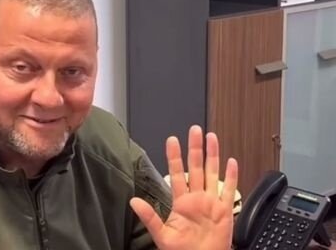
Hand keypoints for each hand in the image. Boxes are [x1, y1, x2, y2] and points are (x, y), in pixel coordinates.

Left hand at [130, 125, 237, 249]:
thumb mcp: (162, 235)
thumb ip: (150, 217)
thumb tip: (134, 202)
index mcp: (181, 202)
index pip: (177, 173)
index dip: (175, 157)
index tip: (172, 140)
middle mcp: (197, 198)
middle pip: (196, 167)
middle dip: (195, 148)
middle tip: (194, 130)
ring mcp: (211, 203)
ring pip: (213, 173)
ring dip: (213, 155)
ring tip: (211, 137)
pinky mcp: (225, 211)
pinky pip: (229, 190)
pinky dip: (232, 176)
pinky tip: (232, 161)